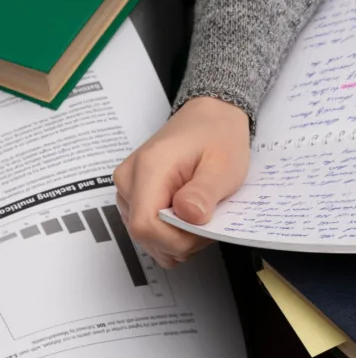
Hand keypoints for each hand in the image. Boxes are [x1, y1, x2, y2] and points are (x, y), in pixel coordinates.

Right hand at [113, 97, 249, 267]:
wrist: (211, 117)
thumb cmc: (218, 137)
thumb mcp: (224, 165)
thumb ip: (204, 192)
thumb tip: (188, 216)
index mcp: (149, 168)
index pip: (145, 225)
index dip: (175, 239)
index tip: (204, 229)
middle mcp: (129, 178)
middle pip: (143, 233)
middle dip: (180, 240)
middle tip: (210, 221)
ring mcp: (128, 188)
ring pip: (145, 235)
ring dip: (177, 237)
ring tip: (201, 215)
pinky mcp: (134, 195)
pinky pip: (148, 227)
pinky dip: (170, 232)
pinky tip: (189, 217)